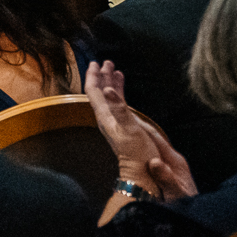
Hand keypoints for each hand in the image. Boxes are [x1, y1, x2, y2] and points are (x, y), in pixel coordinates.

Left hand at [86, 60, 186, 194]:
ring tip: (114, 70)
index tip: (95, 62)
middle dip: (102, 76)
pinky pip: (119, 104)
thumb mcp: (130, 129)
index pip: (93, 91)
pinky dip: (120, 93)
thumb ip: (120, 109)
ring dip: (111, 83)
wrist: (143, 174)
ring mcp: (115, 122)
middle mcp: (107, 117)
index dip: (93, 76)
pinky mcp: (125, 126)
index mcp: (105, 116)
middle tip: (105, 62)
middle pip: (100, 92)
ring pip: (109, 97)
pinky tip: (123, 91)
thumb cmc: (137, 154)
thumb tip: (108, 90)